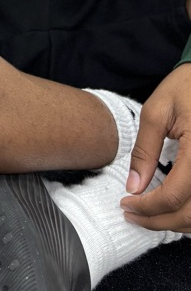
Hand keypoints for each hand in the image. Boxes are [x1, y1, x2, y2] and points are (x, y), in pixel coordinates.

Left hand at [120, 64, 190, 231]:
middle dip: (158, 221)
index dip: (147, 207)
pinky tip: (172, 208)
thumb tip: (134, 186)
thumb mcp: (157, 112)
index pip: (174, 196)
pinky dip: (190, 215)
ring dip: (176, 223)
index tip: (126, 205)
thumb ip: (145, 150)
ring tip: (149, 214)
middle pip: (190, 215)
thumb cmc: (185, 87)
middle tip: (132, 214)